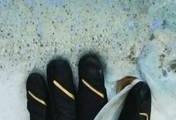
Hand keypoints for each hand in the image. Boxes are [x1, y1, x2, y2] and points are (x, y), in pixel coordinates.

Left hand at [26, 54, 150, 119]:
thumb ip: (122, 119)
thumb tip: (133, 94)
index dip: (137, 110)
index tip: (140, 87)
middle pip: (93, 111)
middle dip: (90, 86)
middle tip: (88, 61)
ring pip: (64, 110)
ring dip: (60, 86)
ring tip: (58, 64)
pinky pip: (38, 118)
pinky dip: (36, 100)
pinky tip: (34, 80)